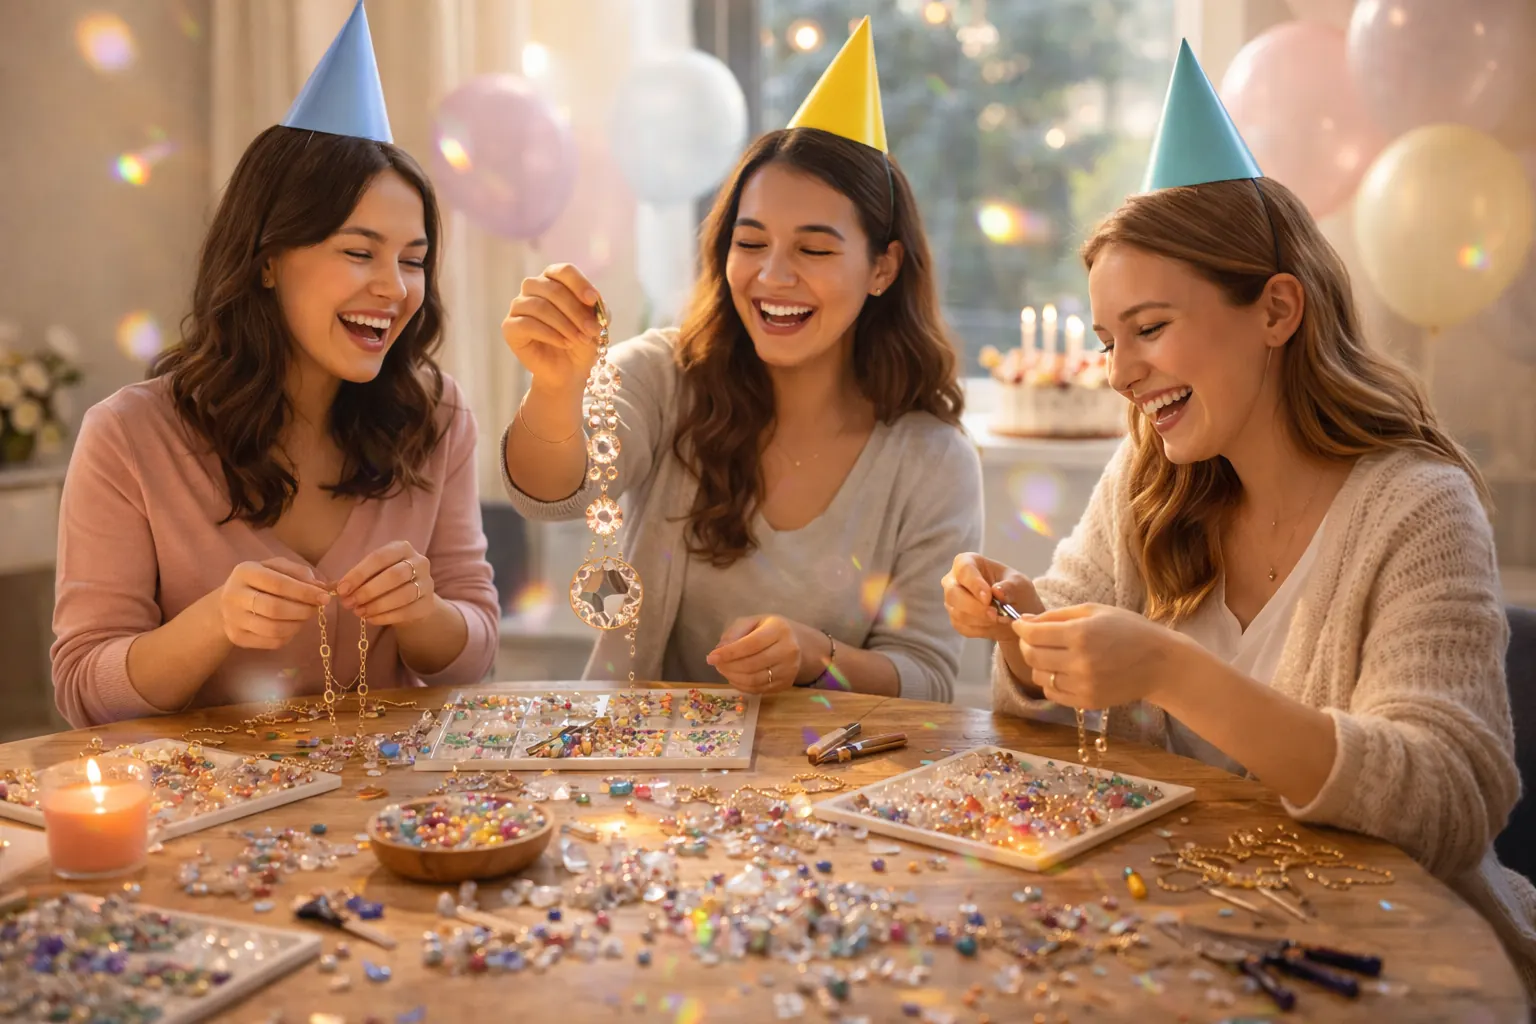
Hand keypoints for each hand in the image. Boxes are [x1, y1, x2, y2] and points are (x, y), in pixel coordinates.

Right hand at [218, 558, 328, 649]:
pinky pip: (271, 642)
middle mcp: (234, 595)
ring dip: (297, 625)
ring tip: (304, 617)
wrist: (228, 602)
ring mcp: (233, 619)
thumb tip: (321, 587)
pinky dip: (289, 636)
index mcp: (245, 572)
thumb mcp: (276, 568)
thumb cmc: (259, 581)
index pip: (278, 584)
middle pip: (274, 608)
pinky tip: (292, 626)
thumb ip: (299, 573)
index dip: (304, 592)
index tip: (325, 597)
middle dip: (302, 610)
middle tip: (315, 609)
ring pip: (273, 629)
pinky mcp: (237, 637)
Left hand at [334, 541, 436, 626]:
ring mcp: (427, 583)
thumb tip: (332, 588)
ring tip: (358, 612)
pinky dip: (386, 617)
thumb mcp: (373, 573)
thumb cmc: (386, 582)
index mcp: (402, 548)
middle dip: (368, 591)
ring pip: (403, 595)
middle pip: (394, 575)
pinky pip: (407, 612)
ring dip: (376, 605)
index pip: (379, 558)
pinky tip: (370, 619)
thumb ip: (356, 578)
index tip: (341, 589)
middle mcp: (419, 562)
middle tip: (349, 603)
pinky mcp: (428, 604)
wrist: (414, 599)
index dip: (359, 573)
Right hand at [501, 263, 603, 393]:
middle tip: (591, 330)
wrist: (569, 370)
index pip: (563, 271)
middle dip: (575, 311)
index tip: (593, 300)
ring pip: (539, 306)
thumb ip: (598, 308)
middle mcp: (533, 288)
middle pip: (552, 288)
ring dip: (565, 324)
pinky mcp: (510, 327)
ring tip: (579, 339)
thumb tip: (594, 300)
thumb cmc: (581, 341)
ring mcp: (519, 306)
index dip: (579, 284)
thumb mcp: (597, 323)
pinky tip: (565, 343)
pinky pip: (527, 324)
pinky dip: (550, 334)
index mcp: (553, 280)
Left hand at [707, 614, 813, 693]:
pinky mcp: (786, 684)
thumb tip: (719, 650)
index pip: (750, 645)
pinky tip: (734, 678)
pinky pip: (758, 689)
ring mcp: (789, 670)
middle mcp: (788, 651)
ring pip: (754, 680)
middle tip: (716, 664)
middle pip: (751, 665)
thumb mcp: (753, 622)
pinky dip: (742, 686)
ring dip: (733, 677)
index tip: (711, 657)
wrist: (798, 643)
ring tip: (724, 670)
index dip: (729, 653)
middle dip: (728, 666)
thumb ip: (735, 632)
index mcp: (779, 630)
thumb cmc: (770, 630)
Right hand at [942, 552, 1043, 641]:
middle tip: (995, 614)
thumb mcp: (1020, 584)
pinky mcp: (955, 619)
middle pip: (953, 593)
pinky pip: (963, 626)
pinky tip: (994, 624)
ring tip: (1002, 619)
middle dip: (975, 607)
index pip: (964, 569)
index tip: (988, 598)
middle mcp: (954, 580)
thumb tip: (997, 591)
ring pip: (958, 613)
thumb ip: (1010, 586)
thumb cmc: (1014, 590)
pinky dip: (982, 629)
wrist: (1015, 612)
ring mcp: (952, 600)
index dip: (974, 583)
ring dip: (982, 620)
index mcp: (968, 562)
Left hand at [1011, 604, 1195, 708]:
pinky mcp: (1088, 702)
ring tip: (1053, 655)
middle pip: (1031, 656)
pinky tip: (1063, 671)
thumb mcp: (1094, 611)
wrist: (1161, 663)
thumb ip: (1056, 616)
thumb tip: (1025, 620)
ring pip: (1039, 677)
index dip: (1021, 627)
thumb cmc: (1128, 630)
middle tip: (1034, 638)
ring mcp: (1083, 685)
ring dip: (1038, 664)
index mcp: (1080, 634)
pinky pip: (1053, 693)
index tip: (1020, 623)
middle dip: (1026, 644)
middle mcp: (1080, 662)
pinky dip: (1051, 682)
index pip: (1033, 634)